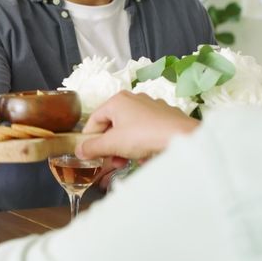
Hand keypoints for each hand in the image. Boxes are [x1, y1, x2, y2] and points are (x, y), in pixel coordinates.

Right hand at [76, 91, 199, 160]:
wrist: (182, 138)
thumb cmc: (144, 136)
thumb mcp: (112, 144)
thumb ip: (92, 147)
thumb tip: (79, 150)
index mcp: (117, 101)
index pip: (94, 120)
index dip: (90, 139)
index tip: (89, 154)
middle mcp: (134, 99)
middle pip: (113, 125)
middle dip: (110, 146)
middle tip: (111, 161)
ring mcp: (152, 107)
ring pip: (130, 129)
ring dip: (125, 147)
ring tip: (128, 161)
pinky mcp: (166, 116)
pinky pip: (147, 131)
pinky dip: (143, 143)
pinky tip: (146, 156)